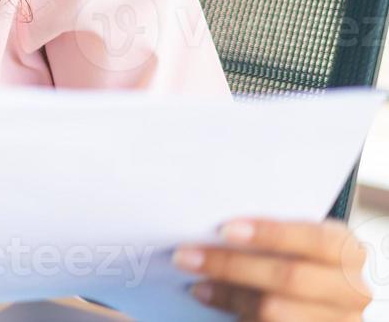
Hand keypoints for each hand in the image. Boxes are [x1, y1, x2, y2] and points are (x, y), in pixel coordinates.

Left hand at [172, 217, 372, 319]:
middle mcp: (351, 290)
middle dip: (232, 265)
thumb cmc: (298, 261)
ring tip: (196, 284)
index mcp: (346, 252)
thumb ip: (268, 235)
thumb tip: (211, 226)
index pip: (314, 239)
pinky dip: (233, 314)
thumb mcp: (296, 245)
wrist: (314, 302)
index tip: (225, 229)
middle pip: (289, 277)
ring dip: (228, 294)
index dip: (271, 234)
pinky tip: (209, 299)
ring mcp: (338, 321)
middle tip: (186, 255)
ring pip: (274, 311)